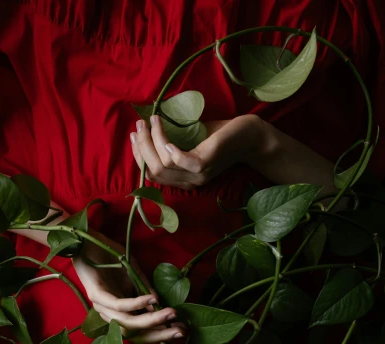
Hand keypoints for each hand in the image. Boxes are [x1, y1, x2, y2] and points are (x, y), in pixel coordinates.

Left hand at [72, 228, 185, 343]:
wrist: (85, 239)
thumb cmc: (110, 256)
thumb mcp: (133, 274)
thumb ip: (145, 290)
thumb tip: (160, 306)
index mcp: (118, 311)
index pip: (140, 330)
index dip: (160, 333)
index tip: (182, 330)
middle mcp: (109, 313)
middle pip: (135, 333)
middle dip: (159, 333)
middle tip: (181, 330)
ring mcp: (101, 306)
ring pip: (128, 322)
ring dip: (151, 320)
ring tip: (170, 314)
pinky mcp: (96, 294)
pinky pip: (118, 304)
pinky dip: (136, 304)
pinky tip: (151, 300)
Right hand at [130, 114, 263, 190]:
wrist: (250, 137)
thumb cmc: (221, 136)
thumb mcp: (193, 139)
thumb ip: (175, 139)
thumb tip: (150, 126)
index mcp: (184, 179)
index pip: (153, 174)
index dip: (139, 156)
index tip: (134, 136)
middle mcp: (189, 182)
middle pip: (154, 170)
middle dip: (142, 147)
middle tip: (139, 126)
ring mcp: (197, 174)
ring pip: (163, 164)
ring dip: (152, 141)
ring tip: (151, 121)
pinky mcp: (205, 164)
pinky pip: (178, 160)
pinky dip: (167, 146)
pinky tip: (164, 132)